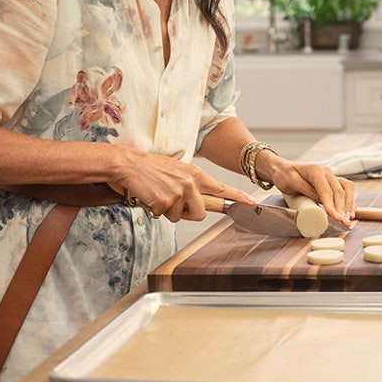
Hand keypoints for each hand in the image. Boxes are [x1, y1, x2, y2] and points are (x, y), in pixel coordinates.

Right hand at [115, 150, 250, 221]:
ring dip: (170, 212)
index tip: (251, 203)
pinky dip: (156, 211)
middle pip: (201, 213)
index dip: (237, 197)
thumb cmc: (151, 168)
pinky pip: (164, 217)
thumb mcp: (178, 170)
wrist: (130, 164)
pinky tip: (150, 196)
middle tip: (174, 202)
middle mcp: (191, 183)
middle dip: (188, 214)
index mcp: (196, 174)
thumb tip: (200, 201)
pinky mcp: (166, 202)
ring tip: (159, 195)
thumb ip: (192, 183)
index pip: (221, 188)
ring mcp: (179, 193)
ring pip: (181, 217)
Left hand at [260, 154, 355, 224]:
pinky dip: (350, 201)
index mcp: (316, 170)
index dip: (331, 205)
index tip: (335, 217)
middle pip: (339, 191)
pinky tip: (350, 212)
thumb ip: (307, 190)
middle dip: (343, 208)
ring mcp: (331, 176)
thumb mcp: (292, 183)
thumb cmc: (286, 176)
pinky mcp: (333, 182)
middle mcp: (327, 171)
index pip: (326, 191)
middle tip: (344, 223)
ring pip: (347, 189)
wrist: (283, 170)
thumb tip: (322, 201)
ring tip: (348, 219)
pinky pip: (346, 190)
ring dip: (349, 205)